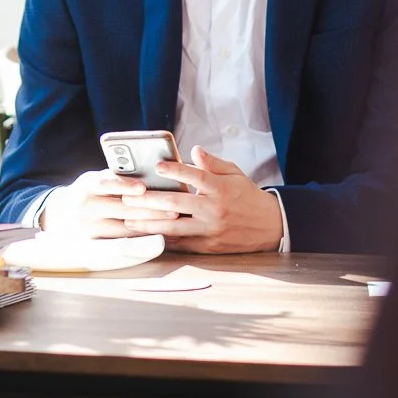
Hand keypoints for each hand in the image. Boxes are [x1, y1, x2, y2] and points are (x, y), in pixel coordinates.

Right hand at [38, 169, 170, 239]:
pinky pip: (123, 243)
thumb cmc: (90, 192)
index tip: (143, 187)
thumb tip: (150, 175)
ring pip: (125, 228)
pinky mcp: (94, 245)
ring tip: (172, 222)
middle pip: (121, 208)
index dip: (124, 185)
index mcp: (87, 185)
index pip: (105, 183)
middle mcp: (85, 207)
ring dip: (151, 225)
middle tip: (174, 208)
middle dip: (150, 209)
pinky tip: (160, 236)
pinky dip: (143, 239)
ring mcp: (89, 228)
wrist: (61, 215)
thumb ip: (116, 178)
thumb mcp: (96, 180)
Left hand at [117, 147, 284, 253]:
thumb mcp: (235, 174)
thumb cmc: (247, 196)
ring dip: (149, 224)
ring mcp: (211, 230)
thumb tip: (194, 150)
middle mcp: (215, 210)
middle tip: (128, 197)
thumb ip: (212, 163)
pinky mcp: (209, 246)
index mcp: (221, 189)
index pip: (195, 176)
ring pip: (175, 227)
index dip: (175, 170)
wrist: (270, 227)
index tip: (157, 166)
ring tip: (128, 220)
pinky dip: (163, 239)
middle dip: (149, 200)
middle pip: (177, 204)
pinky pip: (182, 244)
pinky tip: (146, 236)